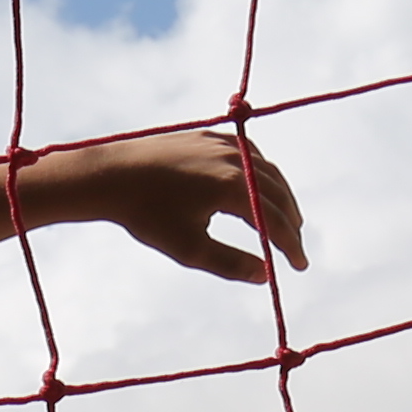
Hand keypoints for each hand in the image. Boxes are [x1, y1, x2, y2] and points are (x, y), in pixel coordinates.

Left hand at [45, 127, 302, 283]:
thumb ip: (230, 263)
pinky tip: (259, 186)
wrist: (111, 174)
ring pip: (266, 170)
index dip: (291, 245)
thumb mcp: (189, 248)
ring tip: (287, 219)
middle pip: (277, 192)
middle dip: (291, 221)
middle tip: (296, 246)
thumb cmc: (147, 216)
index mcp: (233, 186)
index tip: (299, 266)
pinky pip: (248, 153)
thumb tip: (264, 275)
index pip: (275, 220)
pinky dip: (261, 173)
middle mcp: (234, 159)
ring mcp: (222, 144)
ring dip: (280, 195)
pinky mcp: (208, 136)